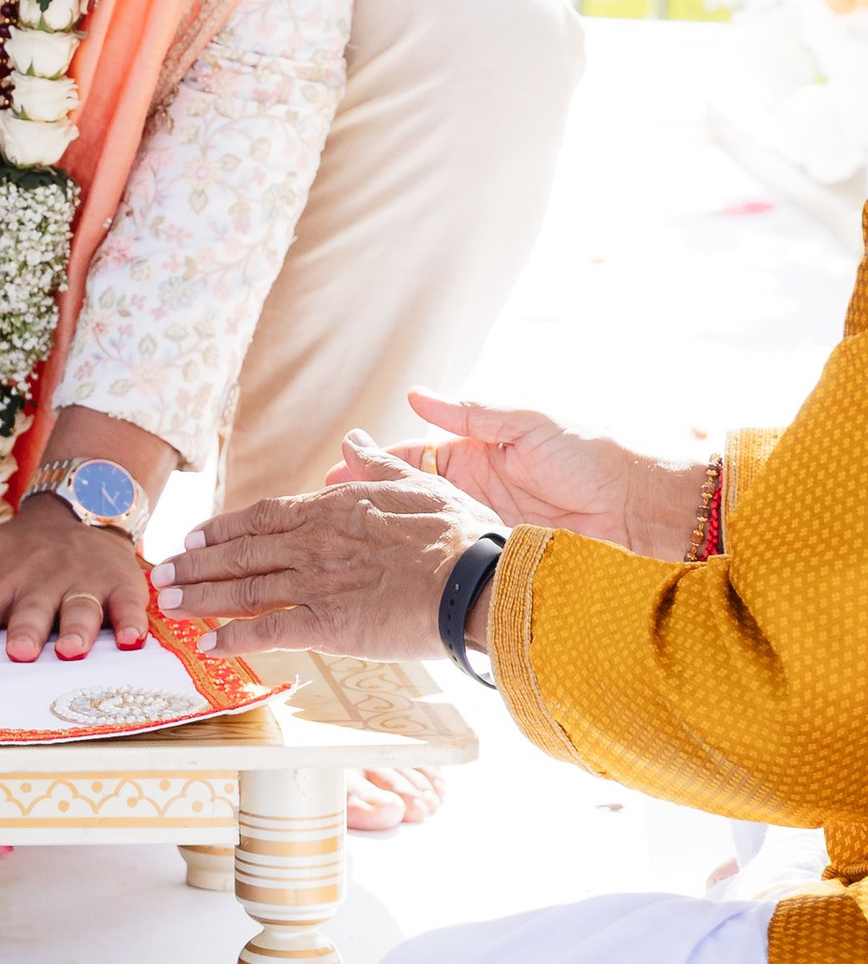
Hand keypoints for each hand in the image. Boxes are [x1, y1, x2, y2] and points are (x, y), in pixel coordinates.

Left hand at [0, 498, 151, 662]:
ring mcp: (84, 584)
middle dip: (26, 630)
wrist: (75, 514)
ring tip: (70, 651)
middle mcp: (42, 582)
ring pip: (81, 609)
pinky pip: (129, 606)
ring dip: (77, 630)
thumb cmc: (12, 552)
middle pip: (33, 609)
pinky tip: (133, 640)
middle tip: (19, 652)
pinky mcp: (121, 586)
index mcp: (1, 579)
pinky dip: (133, 622)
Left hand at [151, 449, 495, 661]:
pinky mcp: (326, 626)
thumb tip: (353, 441)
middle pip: (240, 552)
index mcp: (332, 509)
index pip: (261, 516)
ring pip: (243, 589)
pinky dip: (233, 639)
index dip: (222, 528)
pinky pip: (268, 632)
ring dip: (200, 597)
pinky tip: (208, 646)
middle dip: (195, 564)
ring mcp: (316, 584)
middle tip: (161, 572)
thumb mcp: (416, 484)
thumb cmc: (458, 535)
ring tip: (167, 603)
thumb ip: (376, 465)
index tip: (193, 536)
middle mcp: (313, 544)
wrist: (477, 581)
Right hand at [350, 388, 702, 557]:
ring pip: (426, 529)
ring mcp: (486, 525)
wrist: (640, 507)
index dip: (375, 462)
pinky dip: (426, 561)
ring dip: (389, 533)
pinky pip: (456, 557)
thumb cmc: (591, 453)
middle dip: (369, 501)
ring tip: (347, 542)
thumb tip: (416, 395)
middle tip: (324, 510)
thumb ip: (472, 412)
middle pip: (410, 496)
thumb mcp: (528, 423)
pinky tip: (395, 568)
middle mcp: (476, 490)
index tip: (337, 467)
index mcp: (479, 453)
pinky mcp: (502, 555)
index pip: (414, 456)